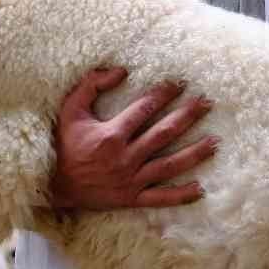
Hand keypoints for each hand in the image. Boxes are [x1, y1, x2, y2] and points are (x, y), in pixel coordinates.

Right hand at [48, 67, 215, 211]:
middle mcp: (124, 157)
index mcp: (111, 135)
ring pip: (169, 165)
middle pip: (164, 133)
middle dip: (187, 116)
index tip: (180, 84)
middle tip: (206, 103)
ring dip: (194, 153)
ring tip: (215, 142)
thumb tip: (119, 70)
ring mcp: (130, 180)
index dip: (164, 94)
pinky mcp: (130, 198)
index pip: (145, 109)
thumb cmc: (63, 145)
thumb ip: (91, 85)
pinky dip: (180, 194)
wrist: (53, 186)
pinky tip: (200, 188)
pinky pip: (160, 198)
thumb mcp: (70, 110)